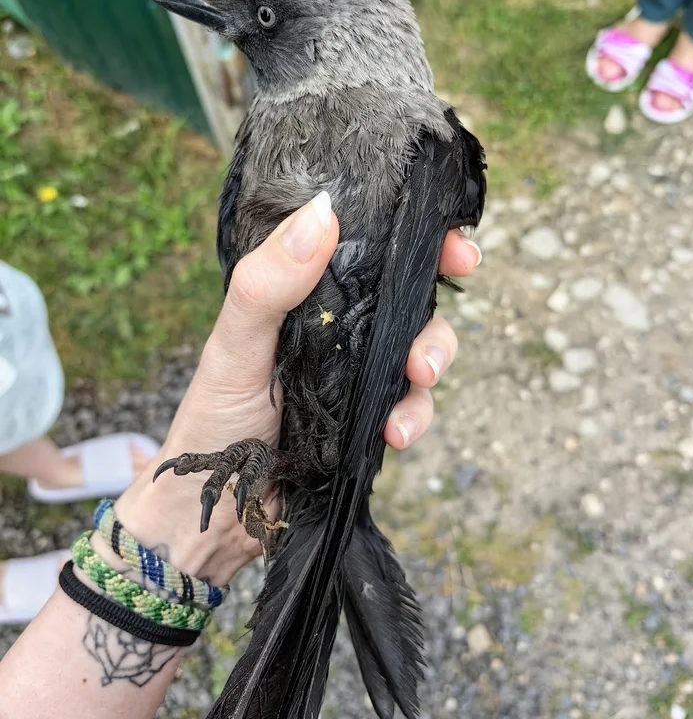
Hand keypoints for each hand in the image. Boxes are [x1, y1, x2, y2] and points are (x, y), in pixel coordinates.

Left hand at [112, 195, 480, 584]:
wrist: (216, 507)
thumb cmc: (213, 417)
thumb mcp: (234, 345)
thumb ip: (267, 283)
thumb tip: (323, 211)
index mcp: (307, 295)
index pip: (369, 253)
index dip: (416, 242)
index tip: (452, 244)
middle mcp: (340, 329)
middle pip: (408, 303)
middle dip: (435, 306)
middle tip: (449, 306)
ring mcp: (358, 376)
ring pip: (419, 354)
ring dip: (432, 359)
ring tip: (419, 377)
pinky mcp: (368, 422)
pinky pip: (410, 409)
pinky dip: (414, 417)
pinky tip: (395, 434)